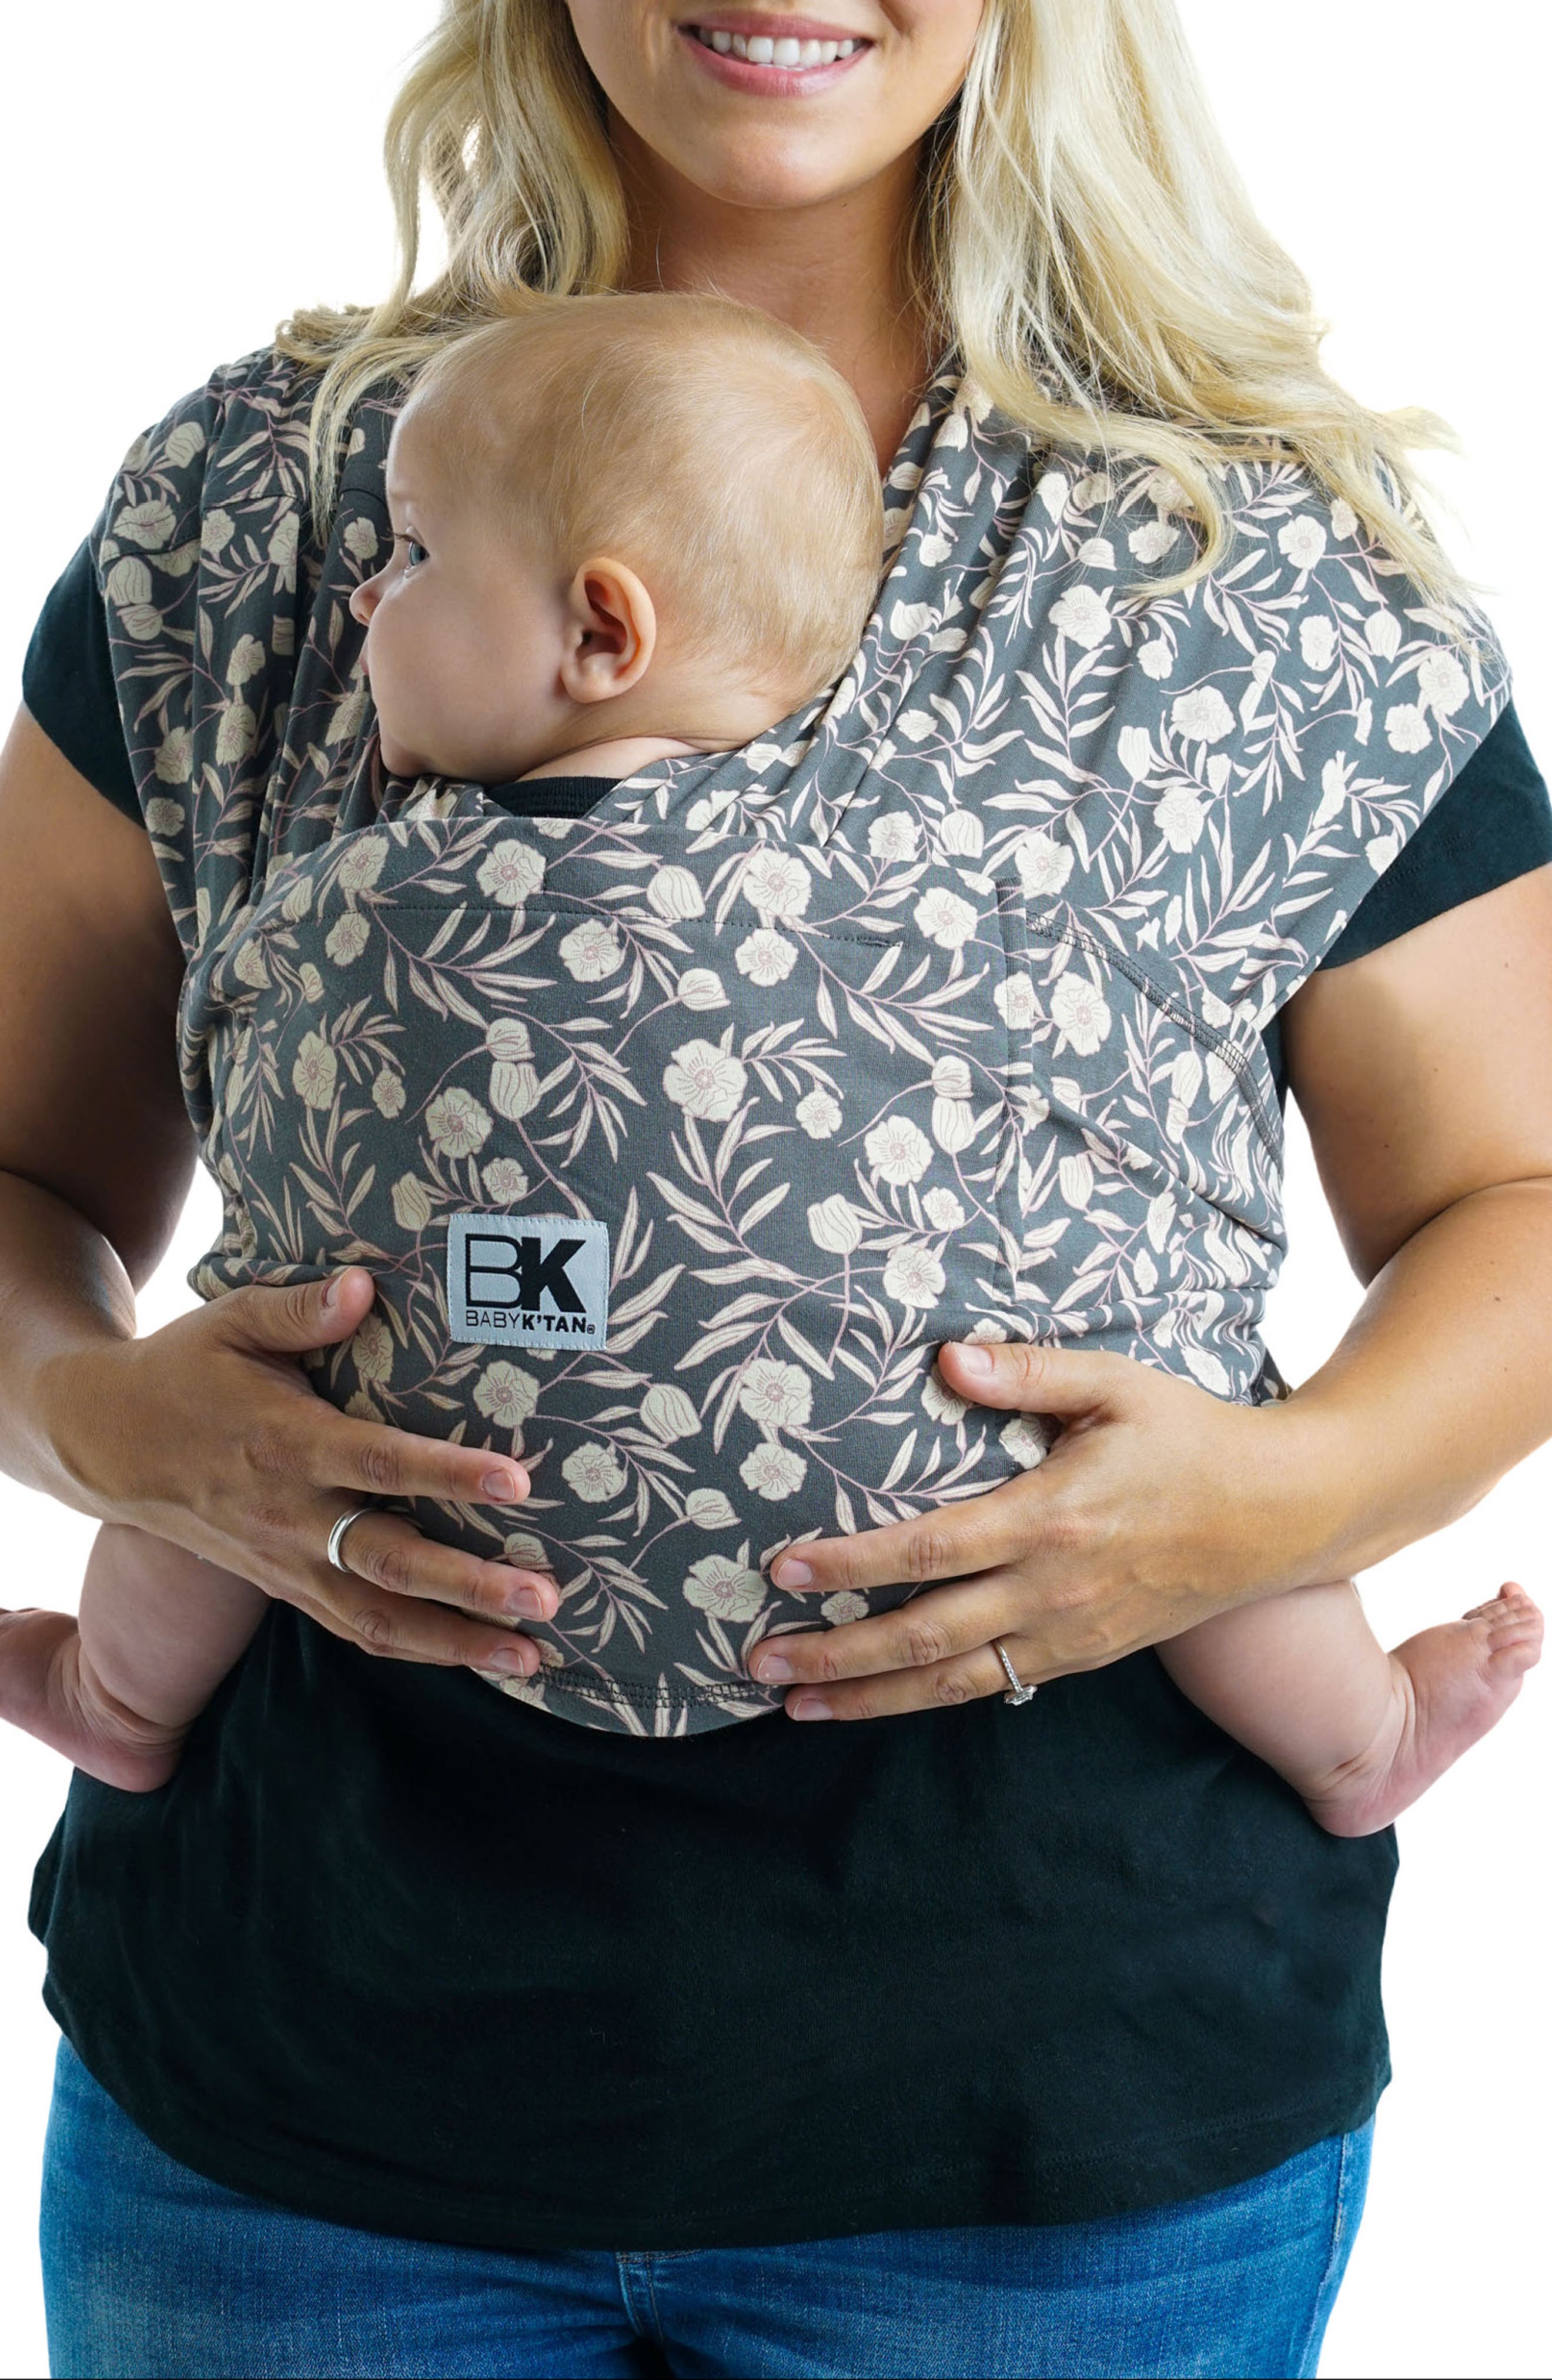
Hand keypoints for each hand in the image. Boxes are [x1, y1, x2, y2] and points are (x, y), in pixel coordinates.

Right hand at [42, 1267, 559, 1677]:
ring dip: (458, 1641)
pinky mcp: (284, 1588)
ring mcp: (285, 1563)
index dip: (447, 1474)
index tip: (517, 1480)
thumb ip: (301, 1309)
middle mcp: (288, 1516)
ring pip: (377, 1618)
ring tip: (534, 1653)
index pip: (377, 1465)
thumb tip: (364, 1288)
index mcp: (283, 1443)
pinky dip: (418, 1651)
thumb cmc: (184, 1369)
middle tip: (546, 1597)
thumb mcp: (230, 1320)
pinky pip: (355, 1630)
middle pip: (389, 1562)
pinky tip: (479, 1657)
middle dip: (471, 1586)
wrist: (104, 1443)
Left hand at [746, 1339, 1332, 1720]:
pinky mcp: (1085, 1657)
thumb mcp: (1116, 1383)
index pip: (929, 1550)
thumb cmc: (1192, 1436)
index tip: (783, 1567)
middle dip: (834, 1654)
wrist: (1283, 1514)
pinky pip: (993, 1687)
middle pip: (922, 1635)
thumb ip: (1028, 1373)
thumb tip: (947, 1358)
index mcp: (1051, 1517)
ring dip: (866, 1696)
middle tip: (758, 1660)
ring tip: (792, 1704)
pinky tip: (878, 1701)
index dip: (851, 1564)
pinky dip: (929, 1699)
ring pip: (950, 1681)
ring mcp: (1069, 1634)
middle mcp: (1053, 1589)